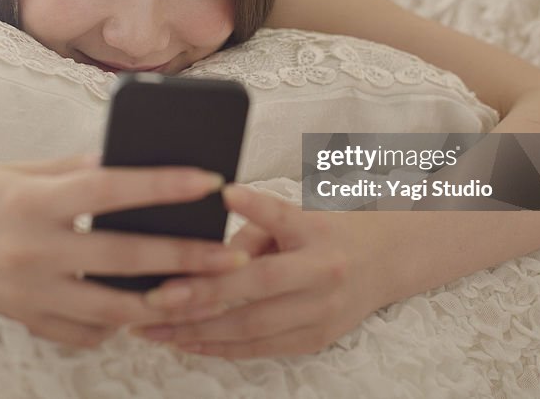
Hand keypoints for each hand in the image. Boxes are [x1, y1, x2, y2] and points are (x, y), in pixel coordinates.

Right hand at [0, 155, 250, 349]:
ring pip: (110, 308)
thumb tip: (128, 163)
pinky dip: (113, 323)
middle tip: (231, 257)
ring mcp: (25, 292)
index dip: (162, 184)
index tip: (208, 180)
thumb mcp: (15, 172)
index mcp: (30, 200)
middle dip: (184, 259)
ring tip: (199, 292)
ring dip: (159, 303)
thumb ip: (73, 171)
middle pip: (122, 257)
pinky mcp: (21, 318)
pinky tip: (137, 309)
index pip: (108, 188)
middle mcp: (30, 249)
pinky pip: (80, 332)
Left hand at [130, 184, 387, 357]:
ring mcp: (322, 311)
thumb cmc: (327, 233)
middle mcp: (323, 272)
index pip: (282, 215)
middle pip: (258, 284)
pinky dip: (219, 347)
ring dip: (199, 329)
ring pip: (253, 327)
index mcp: (316, 231)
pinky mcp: (315, 339)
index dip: (254, 205)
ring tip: (154, 328)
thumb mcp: (298, 215)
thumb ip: (254, 229)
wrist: (384, 262)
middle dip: (202, 293)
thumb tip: (202, 252)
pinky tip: (185, 342)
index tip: (224, 191)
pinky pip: (260, 349)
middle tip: (154, 296)